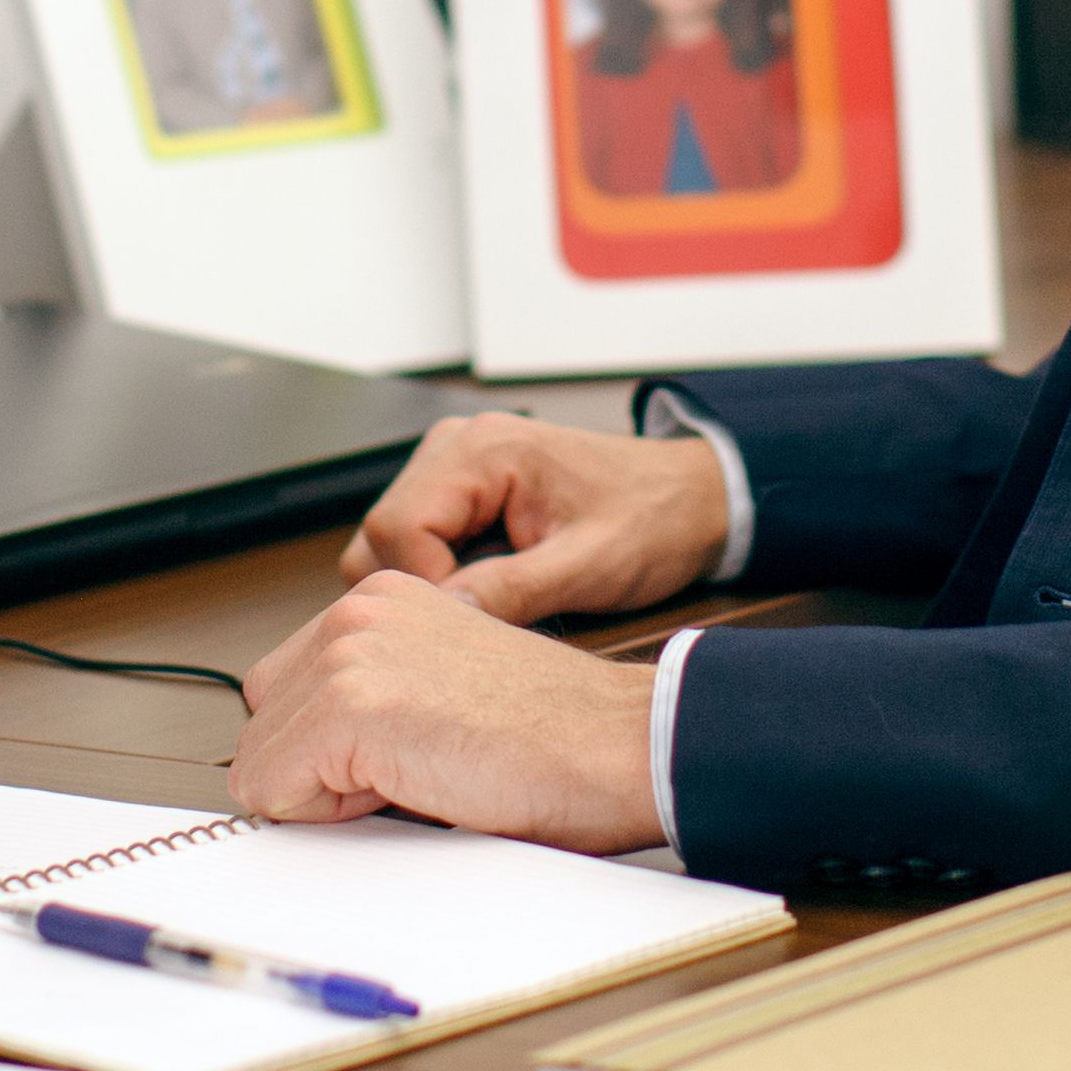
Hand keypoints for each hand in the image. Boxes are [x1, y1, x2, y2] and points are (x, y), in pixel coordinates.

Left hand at [233, 572, 664, 849]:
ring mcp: (351, 651)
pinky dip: (329, 816)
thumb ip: (373, 697)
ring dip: (326, 793)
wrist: (620, 743)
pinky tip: (411, 786)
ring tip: (418, 773)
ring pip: (260, 761)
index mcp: (382, 599)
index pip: (283, 691)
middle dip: (316, 767)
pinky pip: (271, 791)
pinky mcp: (350, 705)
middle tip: (411, 767)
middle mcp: (359, 609)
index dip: (331, 747)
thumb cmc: (557, 734)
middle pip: (261, 722)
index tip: (403, 751)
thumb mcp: (442, 688)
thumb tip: (305, 760)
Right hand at [340, 409, 727, 623]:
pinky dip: (443, 574)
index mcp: (483, 450)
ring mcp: (455, 466)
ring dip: (430, 584)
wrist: (690, 499)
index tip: (467, 624)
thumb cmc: (652, 517)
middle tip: (479, 621)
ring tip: (493, 602)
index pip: (395, 527)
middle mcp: (456, 447)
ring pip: (391, 543)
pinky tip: (492, 588)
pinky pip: (420, 541)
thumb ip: (511, 591)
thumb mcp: (589, 565)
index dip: (420, 587)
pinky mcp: (463, 490)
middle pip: (380, 535)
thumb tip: (444, 621)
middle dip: (419, 589)